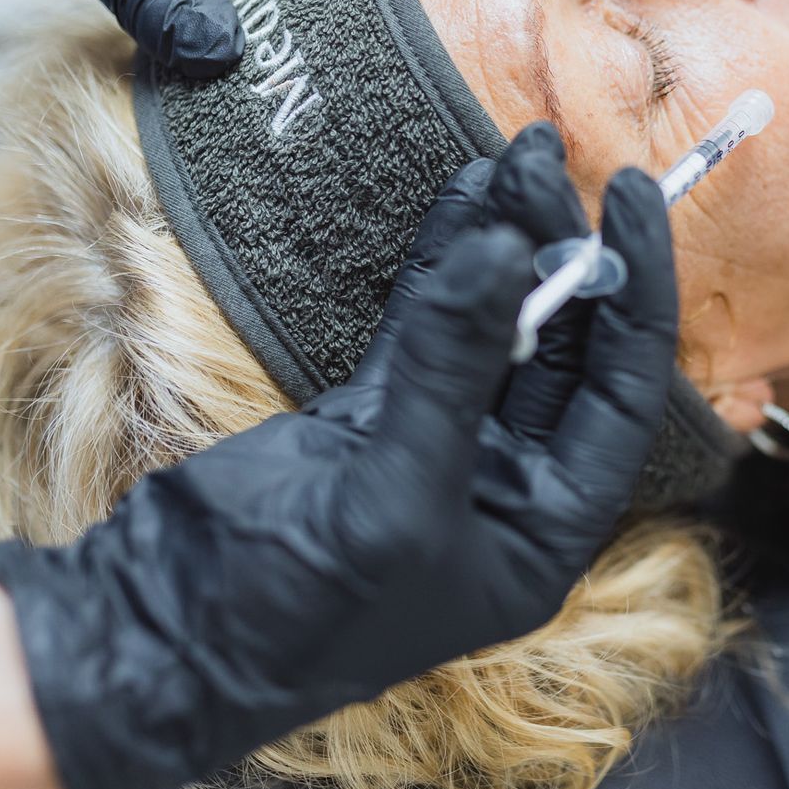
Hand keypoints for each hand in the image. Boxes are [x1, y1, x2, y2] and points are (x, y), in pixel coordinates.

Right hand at [0, 125, 679, 788]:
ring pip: (495, 324)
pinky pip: (425, 325)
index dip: (634, 292)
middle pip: (563, 346)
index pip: (624, 393)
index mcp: (546, 530)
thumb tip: (509, 249)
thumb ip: (451, 366)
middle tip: (545, 151)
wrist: (154, 636)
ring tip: (512, 153)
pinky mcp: (370, 415)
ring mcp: (438, 443)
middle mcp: (507, 486)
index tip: (628, 198)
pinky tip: (463, 198)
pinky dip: (442, 263)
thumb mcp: (391, 494)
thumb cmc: (294, 608)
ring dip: (504, 242)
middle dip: (560, 249)